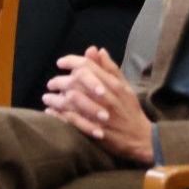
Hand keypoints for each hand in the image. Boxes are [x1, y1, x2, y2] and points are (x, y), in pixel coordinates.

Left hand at [41, 46, 152, 163]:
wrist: (142, 138)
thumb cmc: (131, 110)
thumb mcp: (124, 86)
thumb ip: (109, 68)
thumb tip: (96, 50)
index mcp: (113, 85)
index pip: (87, 66)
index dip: (71, 61)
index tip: (60, 63)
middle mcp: (106, 97)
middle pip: (76, 81)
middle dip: (59, 81)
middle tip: (51, 84)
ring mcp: (100, 114)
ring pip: (71, 100)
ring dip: (55, 98)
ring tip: (46, 98)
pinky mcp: (95, 130)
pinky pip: (72, 120)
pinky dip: (58, 115)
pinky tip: (50, 112)